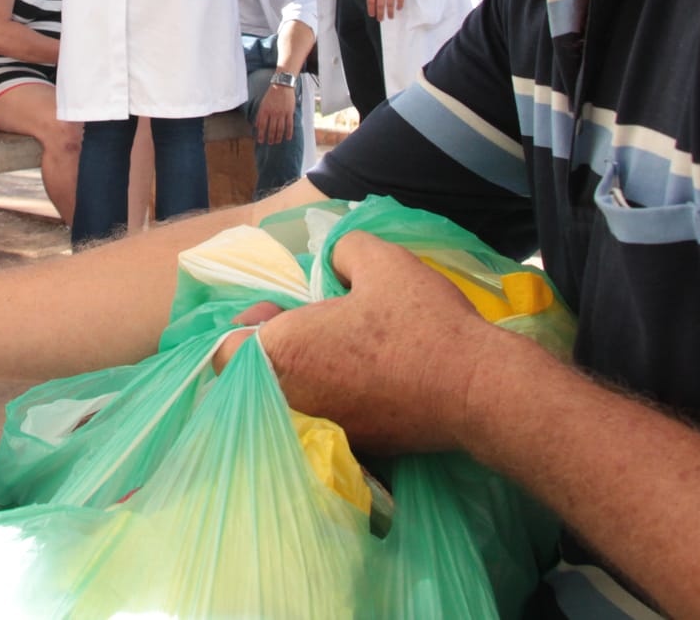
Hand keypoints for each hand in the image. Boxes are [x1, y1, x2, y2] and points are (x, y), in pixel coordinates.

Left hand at [215, 231, 498, 453]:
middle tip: (314, 324)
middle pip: (255, 376)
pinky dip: (332, 400)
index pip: (225, 351)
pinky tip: (367, 378)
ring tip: (342, 349)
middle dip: (275, 348)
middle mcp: (291, 400)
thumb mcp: (381, 260)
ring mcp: (321, 430)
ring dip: (304, 374)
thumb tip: (333, 265)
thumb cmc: (420, 322)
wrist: (475, 389)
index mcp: (283, 352)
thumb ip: (342, 250)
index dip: (247, 324)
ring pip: (288, 401)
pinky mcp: (352, 448)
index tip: (282, 310)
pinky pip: (321, 422)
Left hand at [254, 81, 296, 143]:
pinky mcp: (289, 112)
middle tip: (270, 143)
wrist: (282, 85)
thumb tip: (256, 125)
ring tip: (277, 142)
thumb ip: (260, 115)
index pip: (262, 126)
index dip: (261, 135)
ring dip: (278, 137)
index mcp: (265, 110)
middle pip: (271, 129)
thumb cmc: (271, 94)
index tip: (260, 141)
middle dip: (270, 138)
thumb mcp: (262, 103)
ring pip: (280, 128)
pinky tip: (288, 138)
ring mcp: (282, 113)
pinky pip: (289, 124)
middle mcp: (273, 113)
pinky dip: (289, 132)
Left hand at [366, 0, 409, 19]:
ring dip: (390, 12)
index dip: (371, 9)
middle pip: (379, 4)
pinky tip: (399, 8)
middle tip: (381, 20)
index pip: (370, 0)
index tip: (372, 15)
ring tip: (391, 17)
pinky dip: (399, 5)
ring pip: (390, 3)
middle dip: (380, 14)